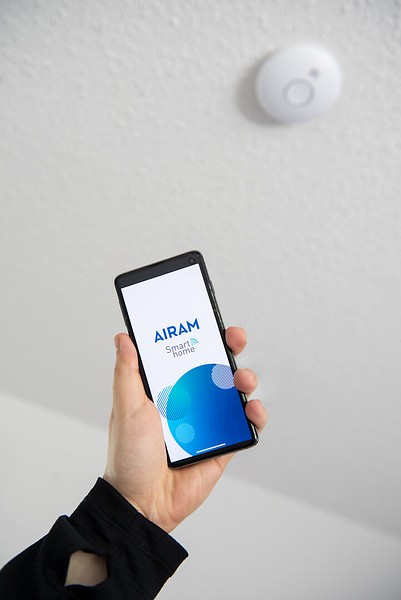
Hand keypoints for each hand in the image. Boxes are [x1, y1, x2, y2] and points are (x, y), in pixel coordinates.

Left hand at [103, 327, 267, 532]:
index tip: (211, 322)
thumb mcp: (126, 408)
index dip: (201, 337)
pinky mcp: (223, 444)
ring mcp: (209, 422)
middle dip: (231, 349)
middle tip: (235, 340)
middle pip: (216, 367)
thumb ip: (127, 373)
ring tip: (242, 381)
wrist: (143, 502)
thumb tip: (123, 337)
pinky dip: (255, 415)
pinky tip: (252, 410)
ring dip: (246, 379)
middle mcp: (190, 401)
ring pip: (235, 393)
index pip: (188, 354)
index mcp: (167, 388)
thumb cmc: (129, 456)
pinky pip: (245, 425)